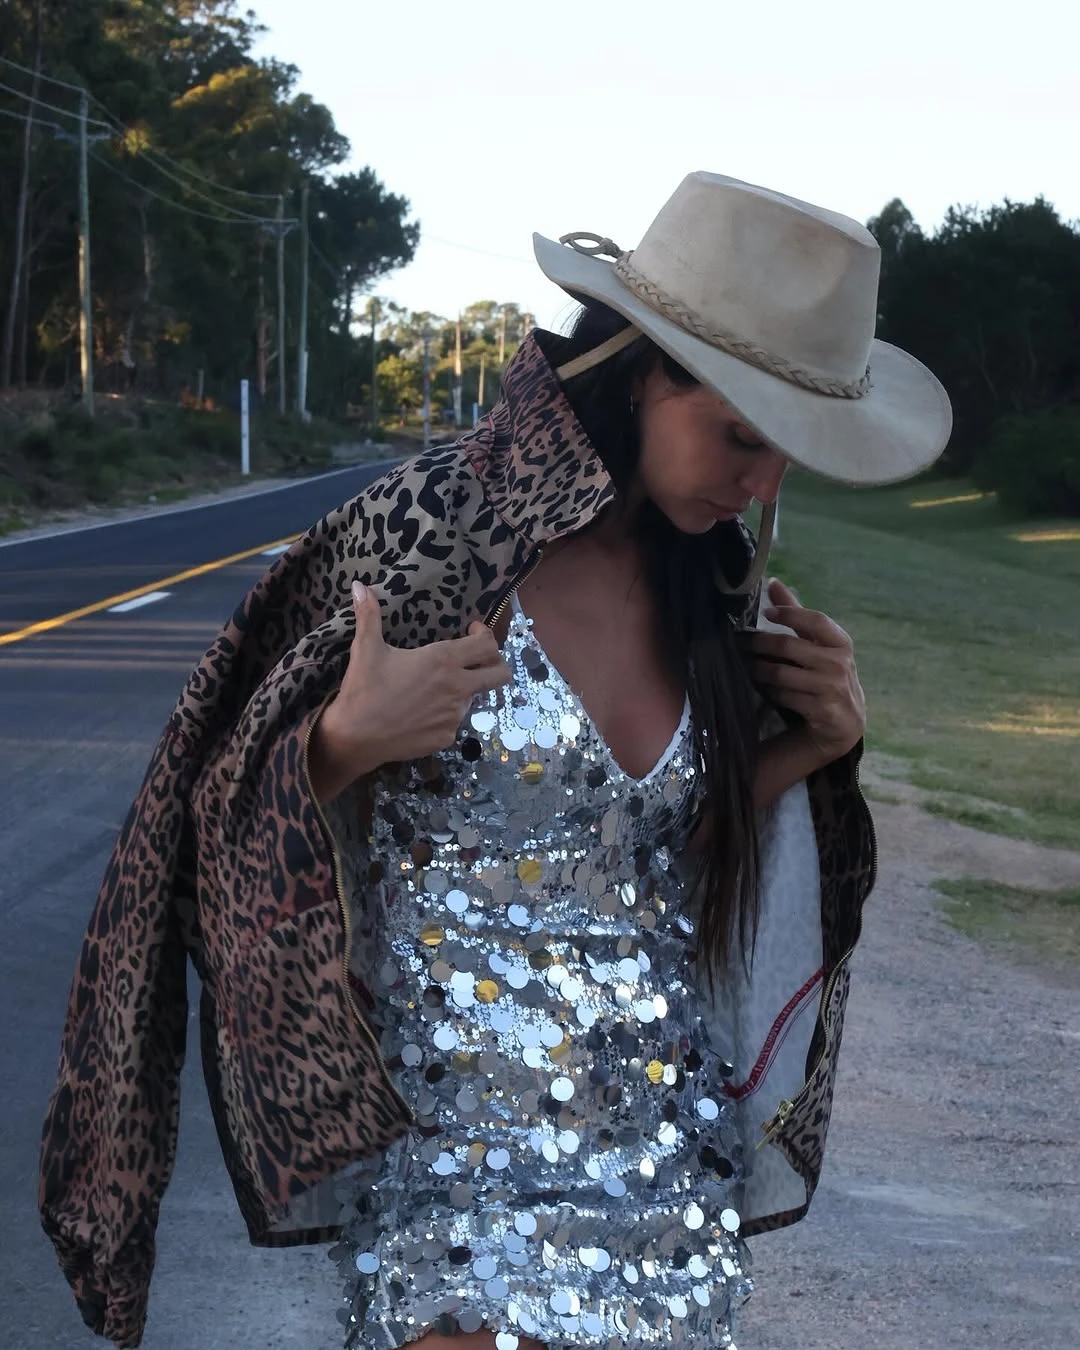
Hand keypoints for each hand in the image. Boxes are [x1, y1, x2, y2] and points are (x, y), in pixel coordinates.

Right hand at [310, 582, 510, 799]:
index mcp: (442, 661)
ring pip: (475, 697)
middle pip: (501, 674)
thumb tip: (360, 585)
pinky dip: (445, 713)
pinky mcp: (447, 737)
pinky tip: (422, 711)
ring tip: (435, 687)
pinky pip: (455, 721)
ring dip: (463, 689)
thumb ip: (369, 615)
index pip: (487, 644)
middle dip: (495, 663)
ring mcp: (455, 716)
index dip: (485, 634)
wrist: (355, 737)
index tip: (471, 631)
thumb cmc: (363, 689)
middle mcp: (457, 688)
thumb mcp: (366, 648)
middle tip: (476, 659)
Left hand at [748, 578, 865, 768]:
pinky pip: (783, 696)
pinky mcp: (821, 711)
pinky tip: (761, 688)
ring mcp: (831, 688)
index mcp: (841, 642)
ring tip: (745, 665)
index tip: (766, 612)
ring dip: (758, 670)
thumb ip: (797, 615)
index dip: (790, 612)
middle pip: (788, 646)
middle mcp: (839, 663)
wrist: (847, 721)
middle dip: (759, 644)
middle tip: (739, 642)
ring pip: (780, 674)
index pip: (815, 620)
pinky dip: (769, 692)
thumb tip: (773, 582)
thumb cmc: (828, 674)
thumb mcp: (819, 645)